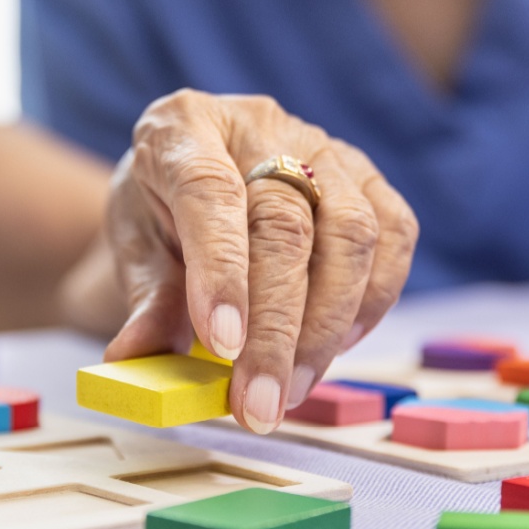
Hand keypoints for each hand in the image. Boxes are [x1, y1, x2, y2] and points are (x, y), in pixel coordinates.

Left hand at [97, 89, 416, 431]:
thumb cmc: (159, 219)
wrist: (187, 188)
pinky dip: (372, 301)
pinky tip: (336, 349)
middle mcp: (258, 124)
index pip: (209, 192)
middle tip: (260, 404)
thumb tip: (138, 360)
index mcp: (182, 128)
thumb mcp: (134, 253)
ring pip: (351, 233)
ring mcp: (322, 144)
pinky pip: (394, 235)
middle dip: (277, 329)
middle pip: (286, 224)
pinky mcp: (368, 175)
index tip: (223, 345)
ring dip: (327, 327)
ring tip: (292, 390)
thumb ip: (146, 303)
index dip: (221, 271)